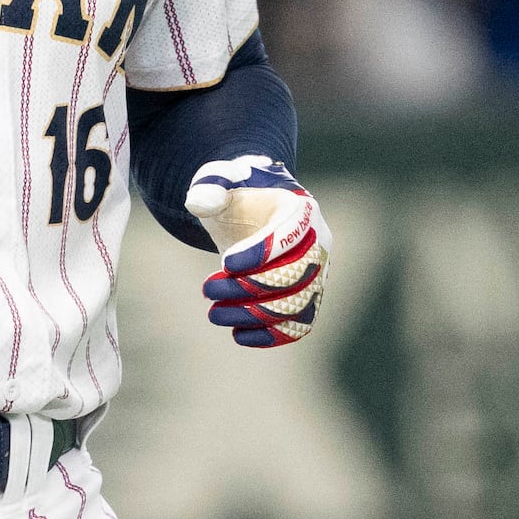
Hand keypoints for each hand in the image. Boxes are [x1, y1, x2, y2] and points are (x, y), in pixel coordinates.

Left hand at [184, 157, 325, 347]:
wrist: (258, 214)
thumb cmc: (240, 197)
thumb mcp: (221, 182)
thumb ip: (209, 188)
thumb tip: (200, 202)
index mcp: (301, 210)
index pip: (288, 236)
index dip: (258, 253)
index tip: (224, 262)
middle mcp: (318, 243)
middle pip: (293, 275)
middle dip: (247, 288)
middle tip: (206, 290)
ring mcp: (318, 274)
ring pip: (296, 305)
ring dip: (253, 316)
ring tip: (214, 314)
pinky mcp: (310, 298)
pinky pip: (300, 325)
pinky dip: (272, 336)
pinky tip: (238, 334)